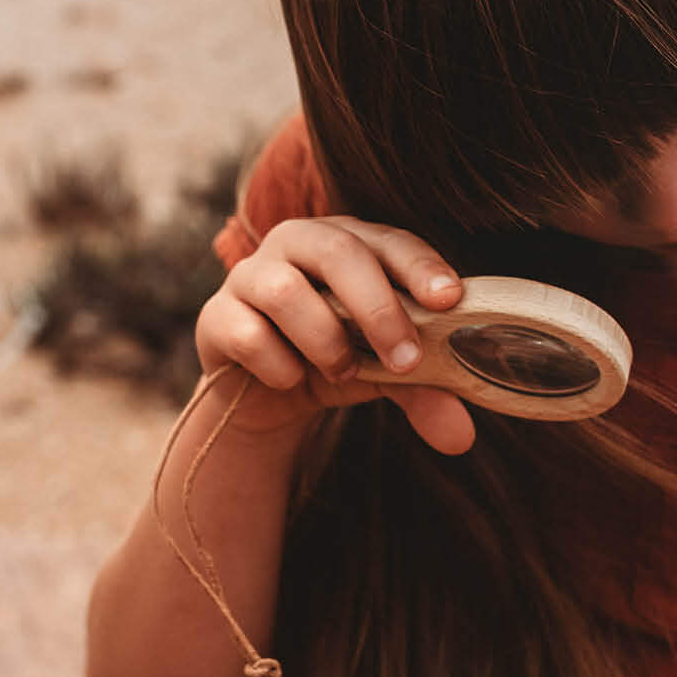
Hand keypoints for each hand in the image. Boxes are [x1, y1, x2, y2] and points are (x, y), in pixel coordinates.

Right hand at [196, 215, 473, 452]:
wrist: (266, 394)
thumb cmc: (336, 359)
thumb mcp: (386, 373)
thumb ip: (423, 390)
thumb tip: (460, 436)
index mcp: (351, 242)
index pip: (389, 240)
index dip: (419, 266)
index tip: (448, 299)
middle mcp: (299, 244)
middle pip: (338, 252)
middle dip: (377, 307)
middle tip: (406, 359)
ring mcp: (251, 275)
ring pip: (285, 290)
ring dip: (324, 339)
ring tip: (342, 371)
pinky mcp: (217, 315)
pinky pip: (246, 333)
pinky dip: (276, 364)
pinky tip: (289, 380)